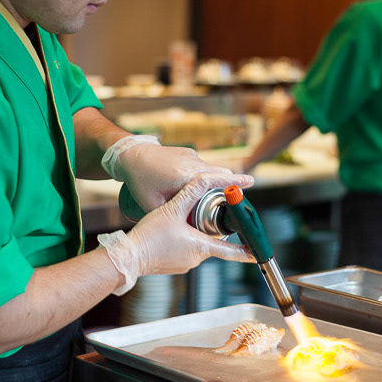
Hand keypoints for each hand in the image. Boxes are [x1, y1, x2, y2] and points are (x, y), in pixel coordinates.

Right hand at [98, 173, 253, 293]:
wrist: (127, 257)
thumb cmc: (149, 237)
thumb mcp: (172, 209)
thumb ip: (191, 192)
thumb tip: (206, 178)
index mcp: (200, 247)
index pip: (230, 251)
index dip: (245, 251)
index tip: (257, 252)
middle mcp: (195, 259)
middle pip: (211, 241)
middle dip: (210, 229)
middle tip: (204, 216)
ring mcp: (184, 264)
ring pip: (197, 245)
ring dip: (194, 233)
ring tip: (180, 222)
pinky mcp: (173, 265)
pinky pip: (184, 251)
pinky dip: (183, 240)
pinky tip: (170, 232)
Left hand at [104, 135, 253, 210]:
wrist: (130, 155)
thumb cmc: (140, 181)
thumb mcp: (153, 204)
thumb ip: (171, 216)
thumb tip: (186, 229)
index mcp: (185, 177)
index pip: (216, 179)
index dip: (235, 181)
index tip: (251, 182)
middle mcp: (192, 163)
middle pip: (220, 173)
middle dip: (229, 184)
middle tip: (235, 198)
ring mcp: (190, 156)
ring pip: (212, 169)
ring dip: (216, 180)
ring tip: (215, 195)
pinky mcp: (187, 152)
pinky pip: (202, 165)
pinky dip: (204, 174)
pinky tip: (195, 185)